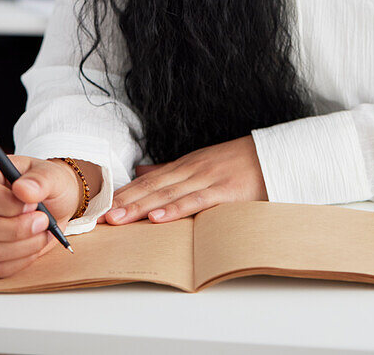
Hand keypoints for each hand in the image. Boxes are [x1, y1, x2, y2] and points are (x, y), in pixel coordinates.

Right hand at [0, 155, 80, 277]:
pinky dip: (22, 260)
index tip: (32, 204)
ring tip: (42, 231)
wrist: (54, 205)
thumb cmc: (46, 186)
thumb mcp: (52, 175)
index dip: (5, 202)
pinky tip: (33, 244)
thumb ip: (40, 180)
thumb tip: (23, 190)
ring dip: (24, 245)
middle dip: (15, 228)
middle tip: (42, 221)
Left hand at [101, 136, 266, 225]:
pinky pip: (196, 202)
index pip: (148, 180)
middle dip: (125, 202)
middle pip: (152, 187)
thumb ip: (171, 170)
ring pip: (168, 194)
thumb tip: (141, 170)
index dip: (124, 193)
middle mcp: (191, 170)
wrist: (273, 155)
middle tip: (100, 217)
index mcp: (185, 165)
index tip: (101, 206)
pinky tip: (158, 217)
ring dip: (141, 207)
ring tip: (119, 219)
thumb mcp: (201, 163)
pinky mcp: (223, 191)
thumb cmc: (238, 163)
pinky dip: (175, 209)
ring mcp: (206, 179)